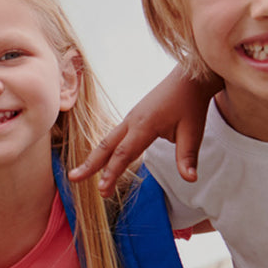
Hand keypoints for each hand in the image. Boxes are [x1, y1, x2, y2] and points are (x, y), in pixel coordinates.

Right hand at [69, 67, 216, 194]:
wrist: (189, 78)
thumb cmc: (191, 103)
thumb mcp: (193, 131)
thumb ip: (187, 157)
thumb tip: (190, 180)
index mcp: (144, 125)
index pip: (123, 154)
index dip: (111, 173)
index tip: (102, 190)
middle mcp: (131, 121)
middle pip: (105, 146)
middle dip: (89, 164)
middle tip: (73, 179)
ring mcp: (130, 118)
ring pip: (107, 140)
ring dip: (94, 158)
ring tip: (81, 172)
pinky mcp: (133, 117)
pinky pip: (115, 136)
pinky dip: (105, 150)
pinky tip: (102, 159)